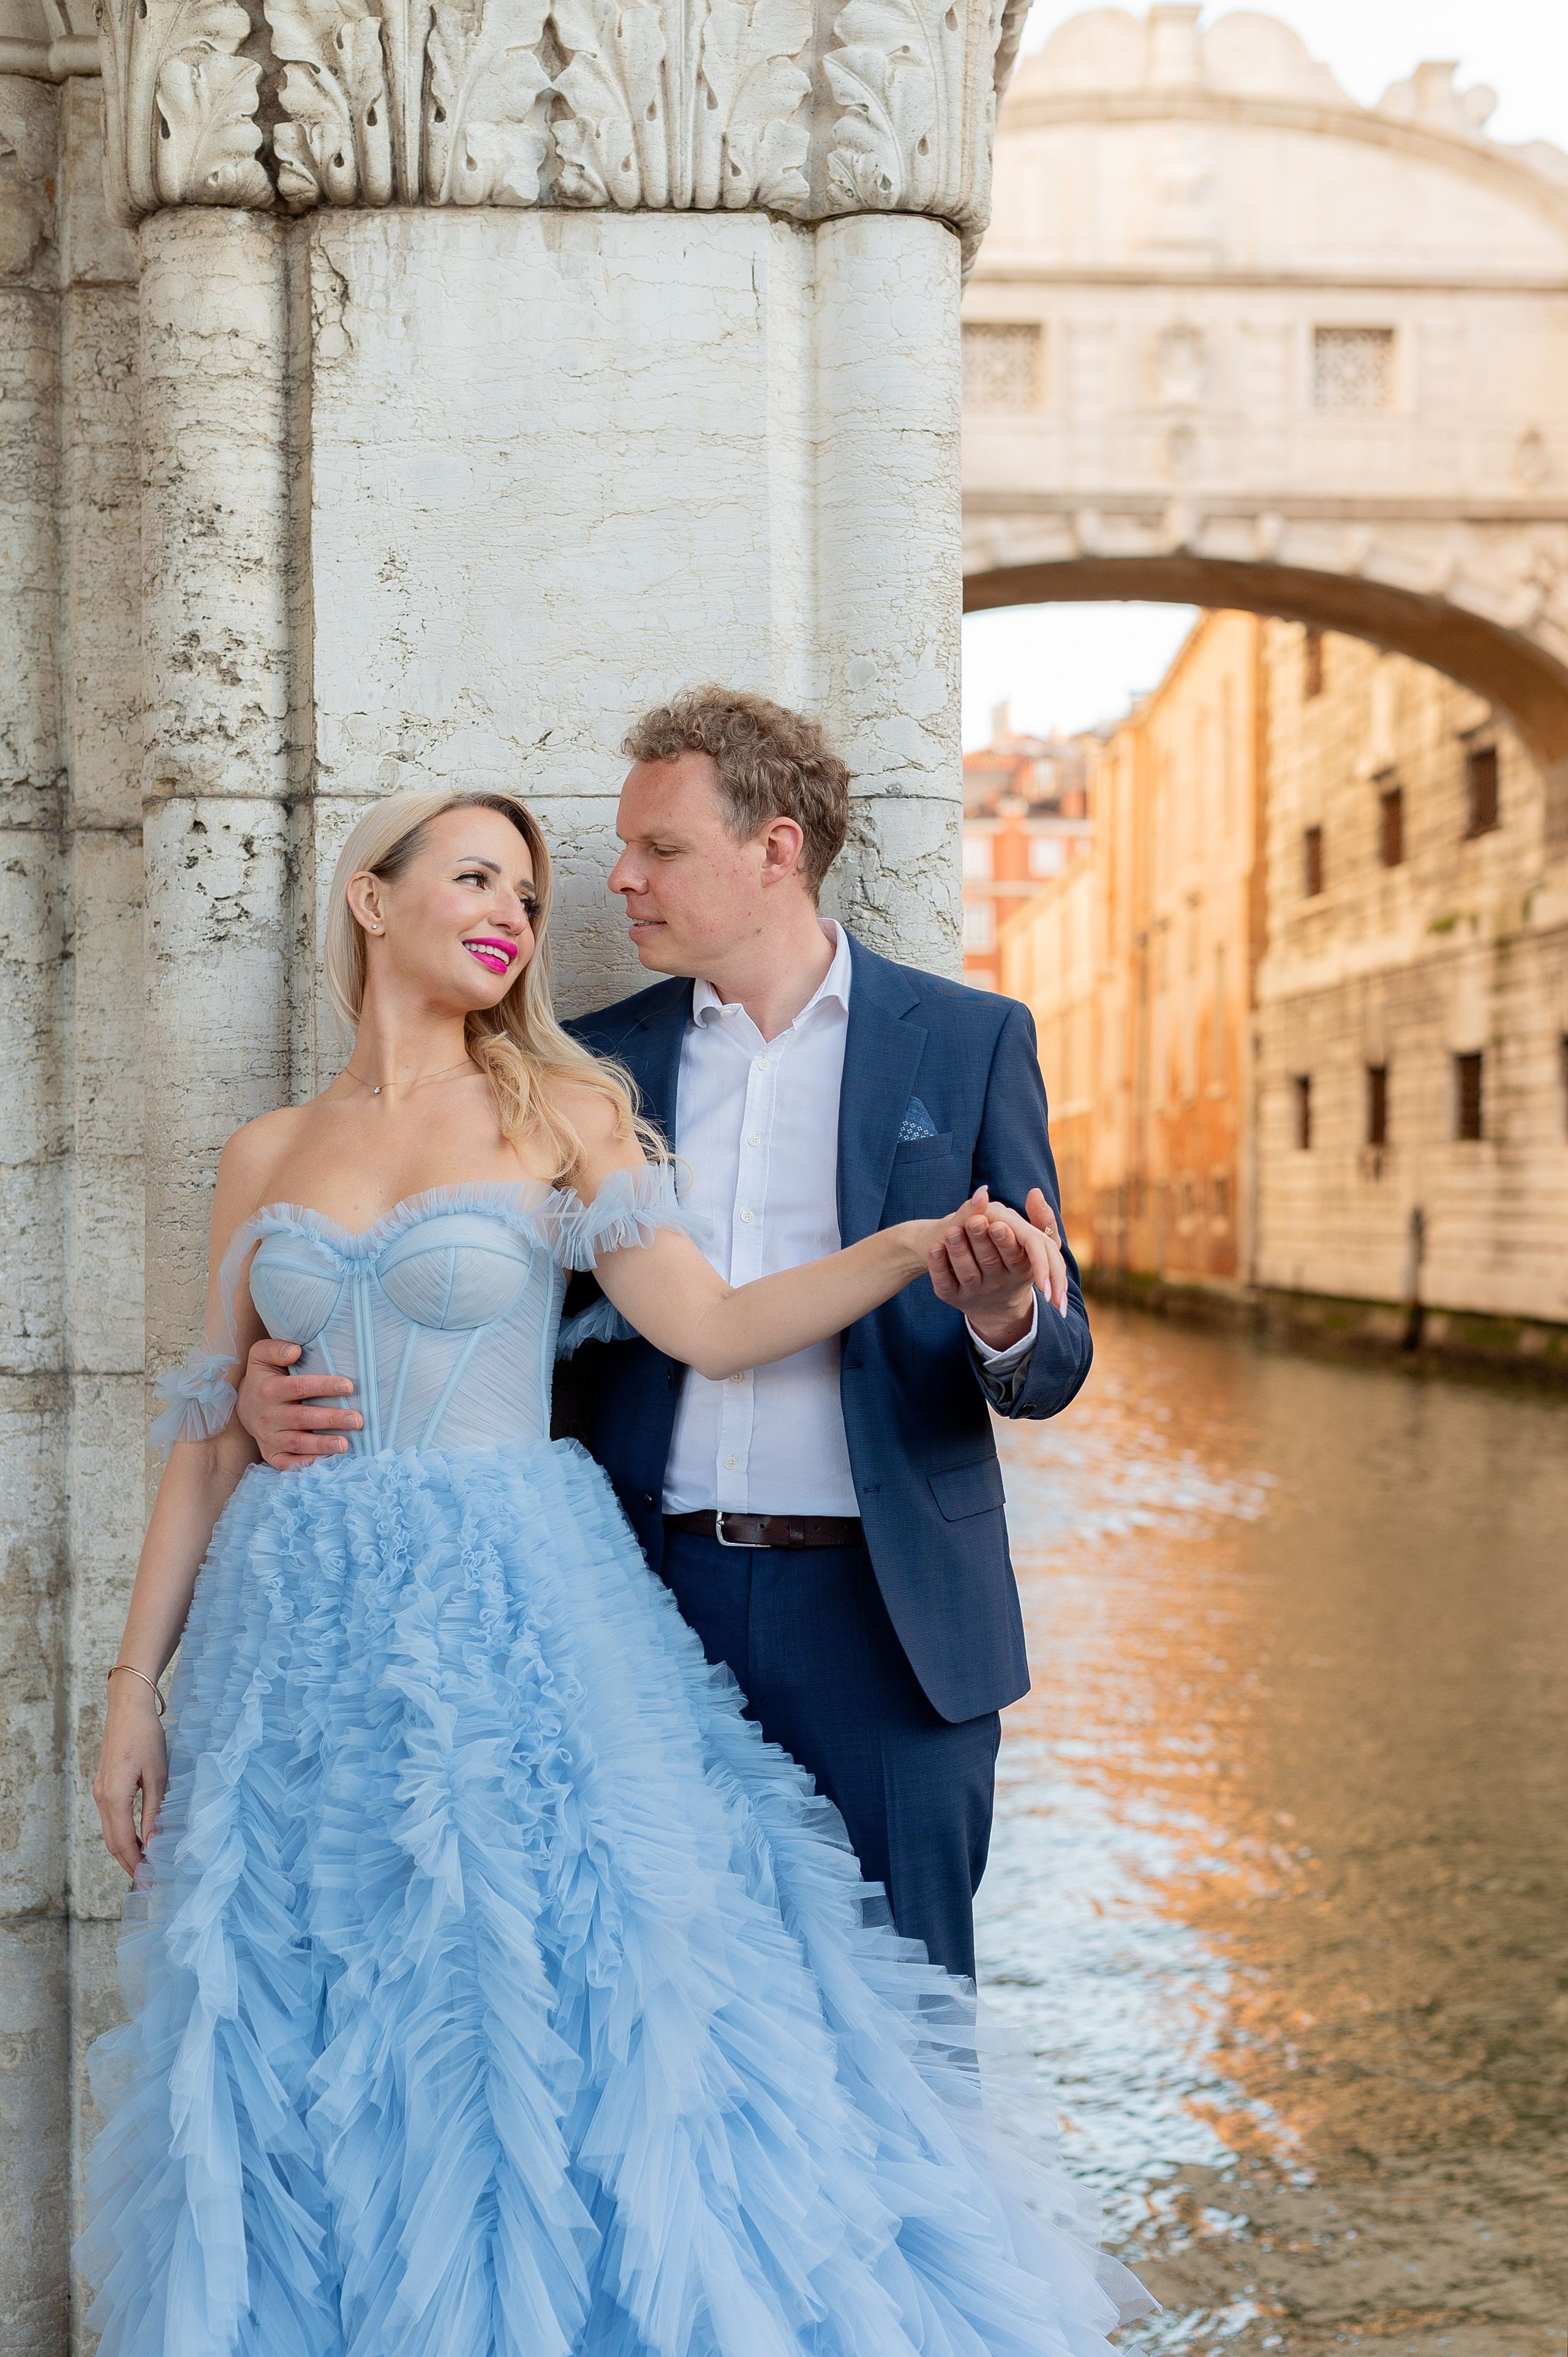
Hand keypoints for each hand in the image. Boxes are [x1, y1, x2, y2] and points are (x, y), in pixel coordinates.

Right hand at [94, 1684, 168, 1879]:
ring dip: (126, 1850)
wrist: (128, 1708)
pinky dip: (123, 1835)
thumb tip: (155, 1842)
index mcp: (114, 1797)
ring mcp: (100, 1792)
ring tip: (145, 1865)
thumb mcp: (157, 1775)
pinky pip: (111, 1819)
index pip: (123, 1842)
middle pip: (112, 1842)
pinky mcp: (103, 1786)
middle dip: (129, 1863)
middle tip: (148, 1882)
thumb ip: (154, 1811)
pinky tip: (139, 1839)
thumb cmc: (146, 1737)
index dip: (135, 1865)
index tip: (150, 1882)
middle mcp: (102, 1798)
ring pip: (110, 1832)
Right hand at [238, 1337, 361, 1471]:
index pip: (299, 1387)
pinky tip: (326, 1462)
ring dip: (322, 1445)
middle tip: (356, 1420)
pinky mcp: (271, 1454)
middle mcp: (269, 1416)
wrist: (245, 1405)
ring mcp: (269, 1438)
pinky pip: (288, 1464)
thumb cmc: (264, 1377)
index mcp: (270, 1390)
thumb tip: (295, 1351)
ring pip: (298, 1443)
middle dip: (331, 1419)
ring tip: (346, 1445)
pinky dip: (306, 1465)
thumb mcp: (261, 1355)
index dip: (323, 1387)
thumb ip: (276, 1348)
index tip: (348, 1386)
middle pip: (303, 1418)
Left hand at [927, 1185, 1067, 1343]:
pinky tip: (934, 1249)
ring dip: (959, 1251)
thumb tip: (1035, 1192)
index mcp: (1021, 1269)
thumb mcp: (1034, 1245)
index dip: (1006, 1241)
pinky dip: (938, 1266)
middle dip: (981, 1241)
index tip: (997, 1225)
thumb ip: (1040, 1219)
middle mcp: (999, 1283)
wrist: (991, 1299)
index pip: (1015, 1255)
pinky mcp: (954, 1297)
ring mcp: (975, 1291)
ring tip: (951, 1230)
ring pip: (967, 1272)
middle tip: (974, 1220)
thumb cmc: (1016, 1261)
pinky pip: (944, 1284)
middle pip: (990, 1261)